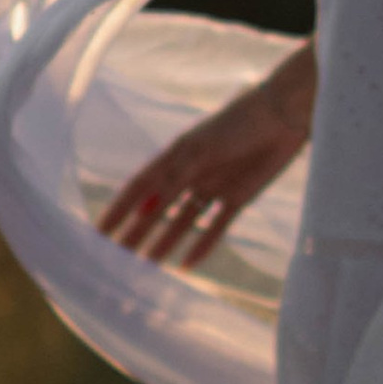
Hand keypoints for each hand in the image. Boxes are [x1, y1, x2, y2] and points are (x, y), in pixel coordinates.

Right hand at [99, 53, 313, 269]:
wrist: (283, 117)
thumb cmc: (236, 126)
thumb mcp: (199, 151)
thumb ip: (173, 179)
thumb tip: (143, 209)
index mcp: (174, 157)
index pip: (139, 188)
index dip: (118, 210)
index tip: (99, 233)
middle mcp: (190, 173)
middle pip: (157, 209)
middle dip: (137, 233)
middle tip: (118, 259)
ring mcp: (213, 186)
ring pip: (182, 221)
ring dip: (165, 242)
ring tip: (147, 266)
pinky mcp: (238, 197)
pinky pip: (216, 226)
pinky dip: (202, 244)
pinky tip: (187, 264)